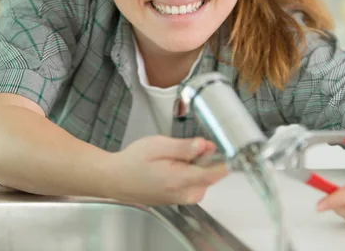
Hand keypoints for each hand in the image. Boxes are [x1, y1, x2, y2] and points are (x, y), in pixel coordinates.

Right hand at [109, 136, 228, 204]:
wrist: (116, 179)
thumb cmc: (133, 161)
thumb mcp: (158, 145)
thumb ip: (184, 147)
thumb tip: (205, 145)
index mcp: (179, 180)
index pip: (214, 173)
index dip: (223, 158)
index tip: (227, 146)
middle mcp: (185, 194)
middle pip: (211, 173)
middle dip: (205, 157)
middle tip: (186, 146)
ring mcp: (184, 198)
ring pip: (204, 177)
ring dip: (196, 164)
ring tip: (174, 157)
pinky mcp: (182, 199)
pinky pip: (196, 182)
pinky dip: (190, 171)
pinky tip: (173, 165)